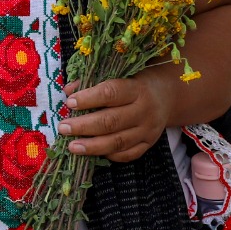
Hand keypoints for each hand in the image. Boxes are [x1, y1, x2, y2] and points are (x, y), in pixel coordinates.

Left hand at [56, 70, 174, 162]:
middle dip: (84, 126)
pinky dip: (110, 155)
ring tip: (72, 147)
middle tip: (63, 128)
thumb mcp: (119, 74)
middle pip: (112, 121)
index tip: (70, 102)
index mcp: (137, 89)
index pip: (111, 93)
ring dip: (92, 146)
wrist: (167, 96)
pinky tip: (93, 153)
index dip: (89, 98)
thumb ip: (93, 80)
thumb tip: (68, 91)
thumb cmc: (135, 82)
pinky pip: (128, 154)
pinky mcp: (149, 144)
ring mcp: (148, 130)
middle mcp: (144, 111)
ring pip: (118, 142)